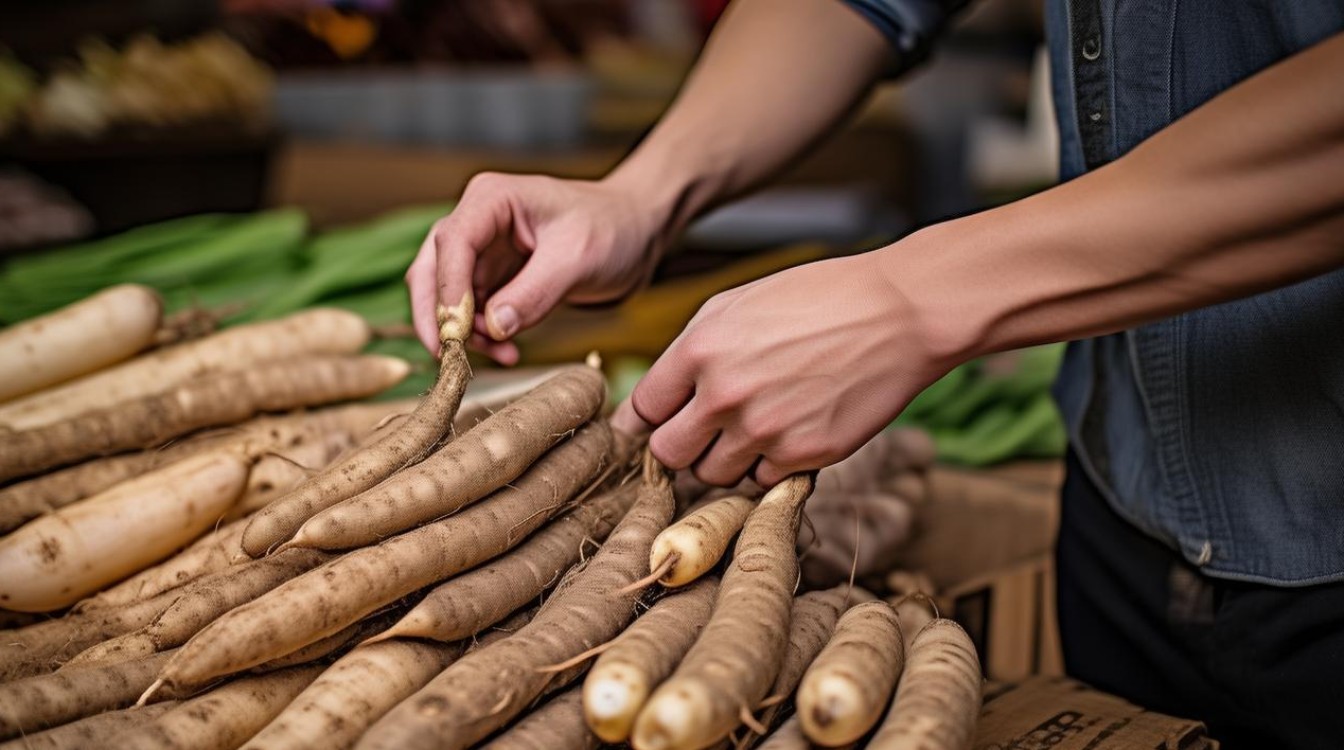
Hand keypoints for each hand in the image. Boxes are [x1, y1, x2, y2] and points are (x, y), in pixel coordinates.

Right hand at [406, 172, 669, 362]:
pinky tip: (508, 351)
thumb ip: (535, 292)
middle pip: (432, 270)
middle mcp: (478, 221)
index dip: (447, 290)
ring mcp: (484, 250)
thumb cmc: (614, 227)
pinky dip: (483, 335)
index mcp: (492, 199)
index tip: (456, 332)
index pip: (452, 244)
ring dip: (465, 332)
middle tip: (450, 358)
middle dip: (439, 317)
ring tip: (502, 355)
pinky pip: (473, 311)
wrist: (638, 230)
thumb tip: (493, 327)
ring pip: (448, 296)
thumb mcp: (578, 259)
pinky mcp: (496, 276)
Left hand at [622, 251, 950, 486]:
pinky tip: (787, 432)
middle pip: (668, 454)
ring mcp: (763, 430)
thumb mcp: (737, 305)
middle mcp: (723, 395)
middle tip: (703, 432)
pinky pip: (759, 481)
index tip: (658, 422)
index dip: (648, 419)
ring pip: (711, 475)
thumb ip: (690, 352)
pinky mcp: (802, 456)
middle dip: (681, 446)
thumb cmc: (818, 300)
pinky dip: (766, 466)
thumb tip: (653, 401)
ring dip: (723, 459)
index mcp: (699, 349)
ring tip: (754, 427)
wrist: (898, 314)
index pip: (642, 410)